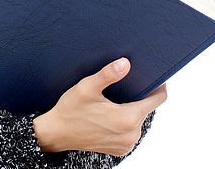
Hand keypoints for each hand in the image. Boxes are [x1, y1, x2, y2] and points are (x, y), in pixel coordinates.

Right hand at [33, 57, 168, 156]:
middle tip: (123, 87)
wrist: (56, 133)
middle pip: (147, 108)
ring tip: (114, 102)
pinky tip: (110, 116)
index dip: (158, 85)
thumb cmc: (70, 109)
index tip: (153, 76)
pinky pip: (131, 131)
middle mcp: (131, 134)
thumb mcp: (87, 87)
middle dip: (139, 96)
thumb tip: (126, 63)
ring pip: (139, 119)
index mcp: (127, 118)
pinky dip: (125, 122)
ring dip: (131, 110)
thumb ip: (108, 74)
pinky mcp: (121, 149)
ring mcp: (126, 144)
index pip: (158, 99)